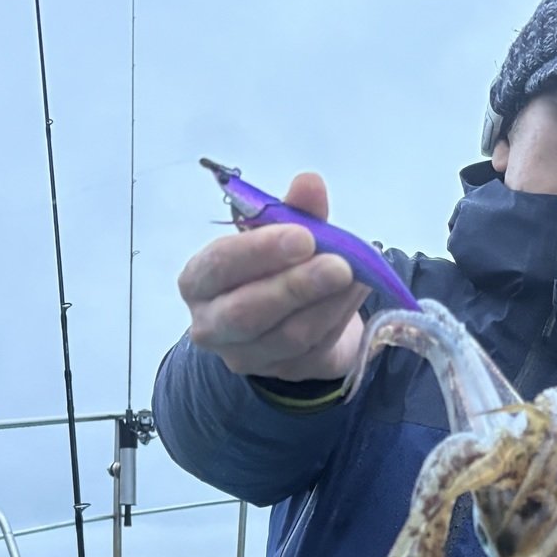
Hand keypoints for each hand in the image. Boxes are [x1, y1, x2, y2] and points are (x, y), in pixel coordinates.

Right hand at [177, 173, 367, 381]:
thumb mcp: (282, 232)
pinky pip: (315, 349)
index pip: (220, 266)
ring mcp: (245, 356)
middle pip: (248, 312)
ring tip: (357, 274)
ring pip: (288, 335)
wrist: (295, 316)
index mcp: (199, 280)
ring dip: (329, 303)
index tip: (303, 236)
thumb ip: (294, 209)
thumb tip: (310, 183)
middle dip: (297, 286)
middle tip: (339, 265)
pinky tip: (357, 293)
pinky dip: (340, 318)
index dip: (260, 251)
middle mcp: (211, 324)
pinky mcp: (282, 374)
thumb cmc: (275, 265)